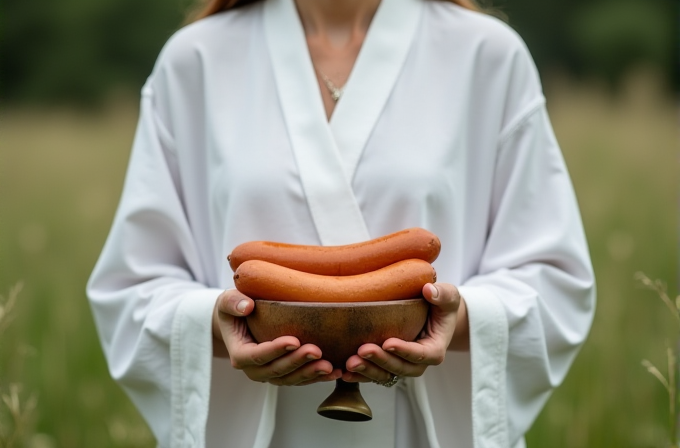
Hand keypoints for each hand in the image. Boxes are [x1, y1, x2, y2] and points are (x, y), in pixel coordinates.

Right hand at [213, 289, 341, 385]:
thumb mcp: (227, 300)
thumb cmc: (234, 308)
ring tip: (329, 366)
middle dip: (297, 362)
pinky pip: (300, 379)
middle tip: (316, 351)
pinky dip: (317, 378)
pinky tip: (335, 373)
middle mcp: (254, 369)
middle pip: (276, 371)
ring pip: (290, 379)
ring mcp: (270, 374)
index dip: (275, 350)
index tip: (294, 340)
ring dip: (310, 374)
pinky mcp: (284, 374)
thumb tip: (247, 306)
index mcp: (240, 353)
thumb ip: (233, 302)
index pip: (256, 356)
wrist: (239, 321)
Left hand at [342, 283, 466, 383]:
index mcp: (434, 350)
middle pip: (400, 368)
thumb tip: (428, 290)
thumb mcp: (449, 297)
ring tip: (350, 363)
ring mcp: (401, 366)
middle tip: (362, 350)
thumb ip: (443, 295)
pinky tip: (343, 373)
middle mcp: (417, 363)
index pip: (420, 354)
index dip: (404, 351)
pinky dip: (358, 376)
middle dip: (381, 361)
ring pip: (385, 375)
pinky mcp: (387, 366)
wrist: (433, 316)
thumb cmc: (441, 306)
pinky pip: (373, 375)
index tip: (388, 342)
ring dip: (367, 371)